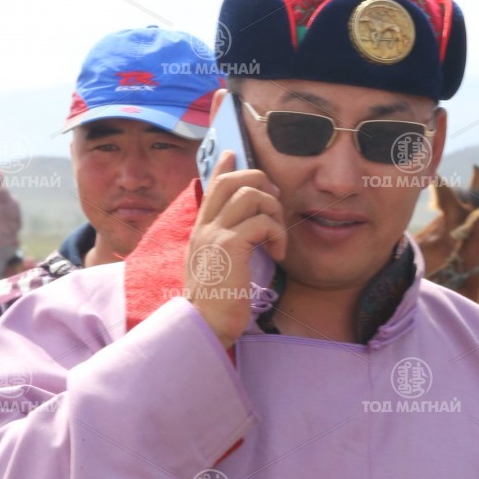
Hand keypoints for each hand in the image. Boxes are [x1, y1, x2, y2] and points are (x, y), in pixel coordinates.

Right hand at [183, 152, 286, 350]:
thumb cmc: (215, 303)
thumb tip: (243, 233)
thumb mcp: (216, 267)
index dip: (224, 167)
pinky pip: (262, 222)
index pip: (211, 187)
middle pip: (233, 181)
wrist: (203, 324)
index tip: (233, 154)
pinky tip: (278, 253)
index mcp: (200, 230)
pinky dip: (277, 234)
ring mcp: (215, 234)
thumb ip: (224, 245)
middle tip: (275, 203)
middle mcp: (204, 227)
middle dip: (260, 182)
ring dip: (274, 211)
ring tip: (277, 237)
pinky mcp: (230, 245)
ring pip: (251, 195)